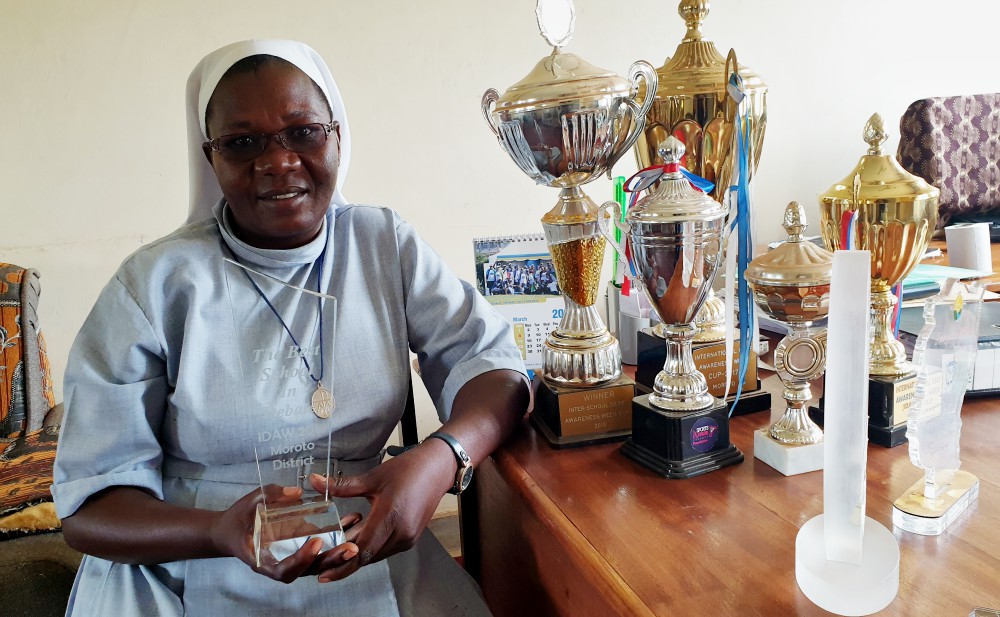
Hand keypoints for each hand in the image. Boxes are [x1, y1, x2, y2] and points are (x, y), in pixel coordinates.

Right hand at [212, 484, 362, 583]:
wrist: (230, 531)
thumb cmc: (238, 519)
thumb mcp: (249, 503)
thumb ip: (271, 496)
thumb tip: (296, 493)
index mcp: (263, 560)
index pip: (284, 570)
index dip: (301, 560)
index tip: (315, 543)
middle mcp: (280, 564)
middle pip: (308, 571)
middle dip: (331, 561)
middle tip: (351, 548)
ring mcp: (292, 558)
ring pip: (318, 564)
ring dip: (338, 554)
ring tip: (356, 538)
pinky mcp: (301, 549)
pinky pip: (320, 551)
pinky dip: (336, 542)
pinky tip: (351, 524)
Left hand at [307, 440, 455, 582]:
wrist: (437, 468)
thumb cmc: (408, 470)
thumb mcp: (372, 477)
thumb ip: (341, 485)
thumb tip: (315, 481)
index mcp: (390, 517)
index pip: (362, 551)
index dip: (341, 566)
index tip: (323, 574)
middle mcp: (401, 533)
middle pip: (367, 557)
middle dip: (345, 559)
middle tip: (324, 558)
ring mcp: (408, 538)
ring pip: (376, 554)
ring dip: (358, 551)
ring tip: (340, 542)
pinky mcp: (410, 538)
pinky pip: (385, 548)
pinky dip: (371, 546)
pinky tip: (360, 533)